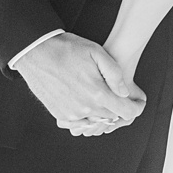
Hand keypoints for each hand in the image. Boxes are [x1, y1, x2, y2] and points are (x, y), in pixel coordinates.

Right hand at [12, 32, 145, 137]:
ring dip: (101, 113)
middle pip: (112, 117)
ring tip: (98, 96)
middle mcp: (86, 108)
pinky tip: (84, 101)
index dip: (136, 109)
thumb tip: (124, 92)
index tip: (137, 103)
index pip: (127, 112)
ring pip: (96, 121)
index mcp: (98, 93)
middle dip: (118, 108)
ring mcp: (72, 114)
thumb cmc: (66, 49)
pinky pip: (80, 123)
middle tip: (116, 95)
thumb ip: (114, 73)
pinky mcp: (60, 114)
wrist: (35, 52)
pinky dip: (86, 116)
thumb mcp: (96, 52)